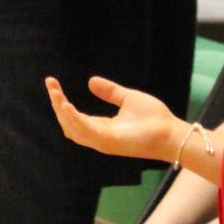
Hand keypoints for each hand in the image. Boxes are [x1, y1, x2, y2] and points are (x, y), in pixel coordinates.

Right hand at [45, 73, 179, 162]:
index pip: (74, 116)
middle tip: (50, 84)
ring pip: (72, 128)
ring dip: (61, 110)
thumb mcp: (128, 98)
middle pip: (68, 124)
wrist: (172, 133)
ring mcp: (102, 141)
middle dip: (56, 104)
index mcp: (102, 127)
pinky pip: (85, 131)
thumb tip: (90, 81)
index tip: (52, 83)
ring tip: (55, 92)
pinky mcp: (108, 142)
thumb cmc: (155, 119)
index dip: (61, 101)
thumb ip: (110, 92)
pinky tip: (67, 105)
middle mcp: (98, 136)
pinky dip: (73, 119)